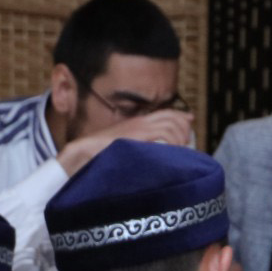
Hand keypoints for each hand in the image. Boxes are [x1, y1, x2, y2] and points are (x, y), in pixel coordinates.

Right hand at [58, 109, 195, 175]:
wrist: (82, 154)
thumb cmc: (99, 157)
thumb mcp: (123, 149)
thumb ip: (139, 148)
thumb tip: (153, 154)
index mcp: (138, 123)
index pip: (168, 114)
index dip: (182, 118)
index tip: (189, 126)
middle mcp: (141, 122)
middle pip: (175, 118)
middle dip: (185, 132)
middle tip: (185, 149)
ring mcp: (139, 128)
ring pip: (173, 126)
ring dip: (180, 140)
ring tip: (179, 155)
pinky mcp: (137, 136)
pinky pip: (164, 134)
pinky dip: (173, 144)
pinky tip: (171, 155)